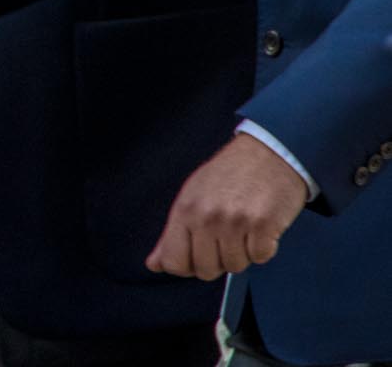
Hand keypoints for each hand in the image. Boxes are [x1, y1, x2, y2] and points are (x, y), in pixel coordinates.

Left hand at [146, 133, 309, 280]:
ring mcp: (235, 222)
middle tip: (225, 237)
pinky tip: (260, 227)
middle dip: (217, 260)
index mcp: (184, 210)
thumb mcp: (192, 197)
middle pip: (205, 270)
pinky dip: (263, 247)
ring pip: (234, 267)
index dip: (186, 266)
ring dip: (242, 253)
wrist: (269, 152)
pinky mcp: (263, 226)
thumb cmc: (230, 174)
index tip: (196, 256)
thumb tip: (155, 264)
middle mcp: (206, 217)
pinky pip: (260, 258)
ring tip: (244, 227)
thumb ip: (172, 235)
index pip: (173, 262)